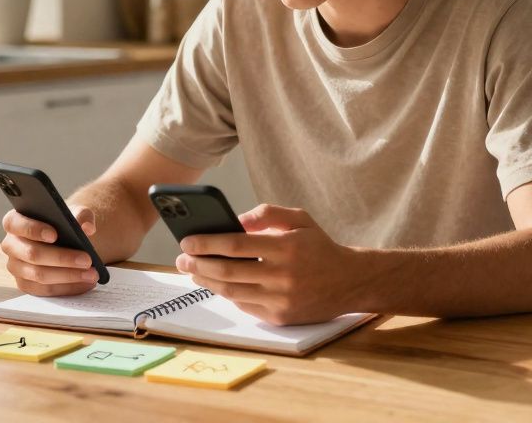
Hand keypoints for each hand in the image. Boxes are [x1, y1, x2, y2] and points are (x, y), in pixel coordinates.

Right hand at [0, 205, 99, 295]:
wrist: (66, 241)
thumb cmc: (64, 224)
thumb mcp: (74, 213)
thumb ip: (81, 215)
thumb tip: (87, 228)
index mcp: (15, 222)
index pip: (15, 224)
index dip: (33, 229)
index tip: (54, 235)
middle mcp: (11, 245)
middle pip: (32, 254)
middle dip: (61, 258)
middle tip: (87, 259)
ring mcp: (16, 267)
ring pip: (40, 275)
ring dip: (68, 276)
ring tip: (91, 274)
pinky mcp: (26, 285)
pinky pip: (45, 290)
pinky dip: (68, 287)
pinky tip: (85, 283)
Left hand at [175, 204, 362, 324]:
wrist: (350, 282)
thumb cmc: (319, 247)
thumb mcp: (299, 219)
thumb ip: (267, 214)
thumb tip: (233, 220)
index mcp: (285, 247)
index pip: (236, 244)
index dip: (207, 243)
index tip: (187, 241)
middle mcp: (282, 275)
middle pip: (228, 271)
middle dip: (198, 264)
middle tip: (181, 259)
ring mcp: (281, 300)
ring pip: (232, 292)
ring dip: (206, 282)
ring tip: (192, 271)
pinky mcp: (280, 317)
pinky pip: (244, 305)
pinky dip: (226, 294)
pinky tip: (216, 284)